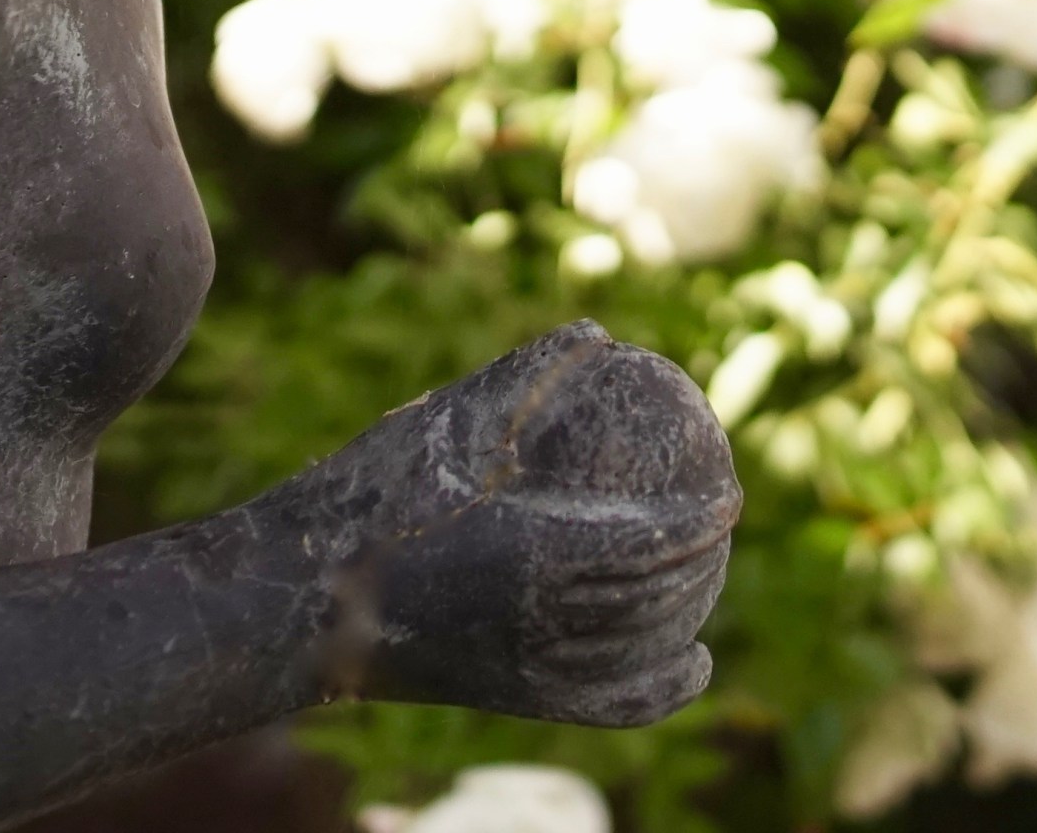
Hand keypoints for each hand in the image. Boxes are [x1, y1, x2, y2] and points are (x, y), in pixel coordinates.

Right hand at [306, 321, 740, 725]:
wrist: (309, 597)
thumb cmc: (375, 496)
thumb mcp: (447, 424)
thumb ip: (526, 377)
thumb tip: (596, 334)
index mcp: (537, 553)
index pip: (653, 543)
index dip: (700, 521)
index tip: (727, 495)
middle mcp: (548, 623)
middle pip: (655, 597)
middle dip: (702, 559)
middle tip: (723, 514)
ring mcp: (533, 673)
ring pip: (635, 649)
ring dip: (681, 609)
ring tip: (708, 572)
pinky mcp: (516, 700)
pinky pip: (609, 703)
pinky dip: (658, 686)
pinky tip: (694, 664)